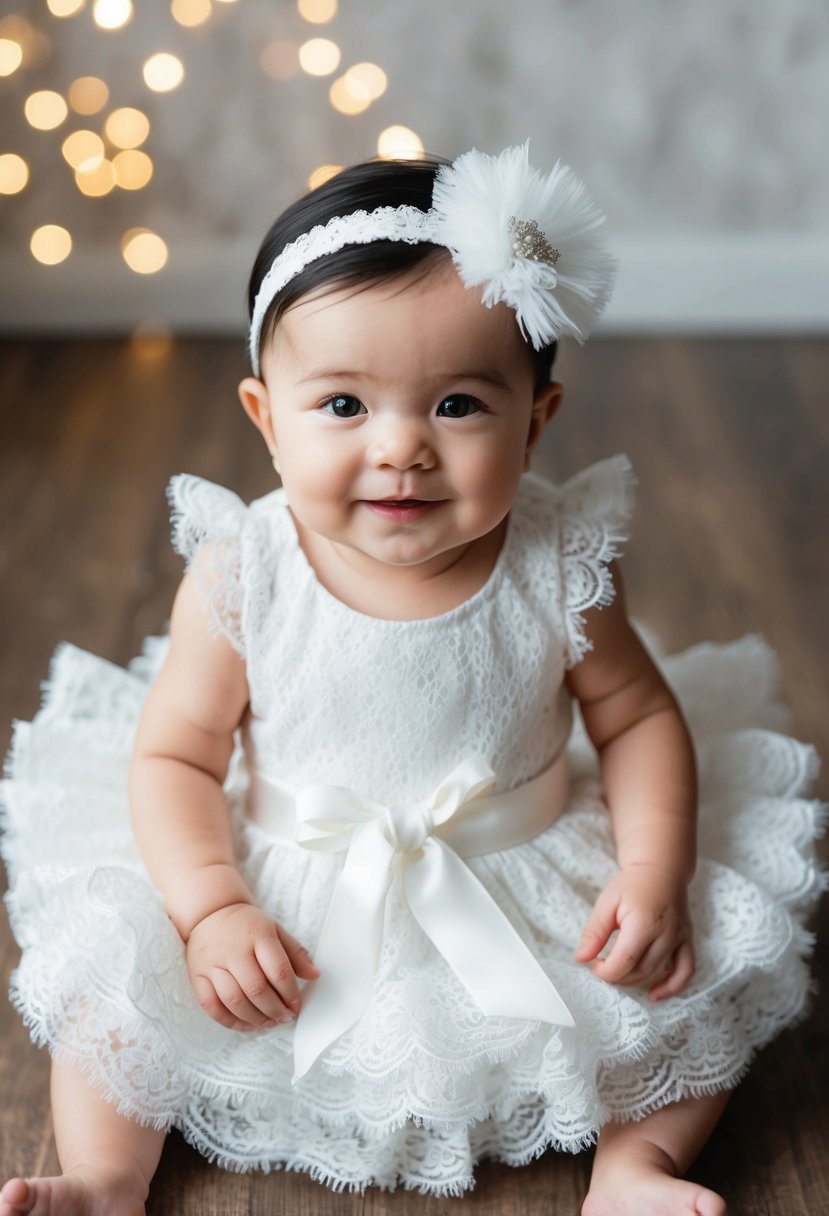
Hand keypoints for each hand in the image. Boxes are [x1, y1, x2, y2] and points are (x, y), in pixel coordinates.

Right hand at [186, 902, 320, 1030]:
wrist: (210, 913)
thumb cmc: (247, 926)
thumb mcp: (275, 930)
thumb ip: (295, 953)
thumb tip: (315, 975)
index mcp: (258, 935)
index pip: (278, 970)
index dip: (290, 994)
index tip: (296, 1006)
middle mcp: (234, 950)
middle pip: (256, 989)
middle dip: (274, 1010)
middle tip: (284, 1018)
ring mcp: (213, 964)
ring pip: (233, 1000)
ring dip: (254, 1018)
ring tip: (268, 1023)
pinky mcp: (197, 976)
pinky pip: (211, 1005)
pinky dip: (229, 1021)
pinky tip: (245, 1025)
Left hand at [575, 863, 694, 1000]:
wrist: (660, 868)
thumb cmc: (631, 884)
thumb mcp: (607, 903)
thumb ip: (594, 932)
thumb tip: (581, 958)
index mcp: (644, 923)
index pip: (624, 961)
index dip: (605, 971)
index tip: (593, 964)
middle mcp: (666, 933)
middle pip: (640, 970)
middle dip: (617, 975)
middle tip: (602, 966)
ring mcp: (680, 937)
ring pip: (658, 972)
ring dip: (635, 980)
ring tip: (619, 975)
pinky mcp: (687, 940)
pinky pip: (686, 970)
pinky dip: (673, 986)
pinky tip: (656, 993)